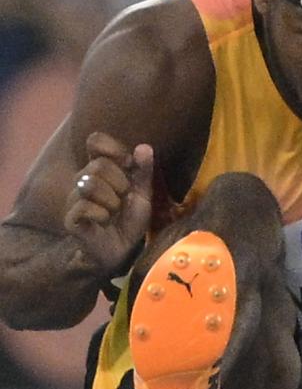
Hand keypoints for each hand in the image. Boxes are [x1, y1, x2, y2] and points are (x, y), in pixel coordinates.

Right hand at [62, 133, 152, 274]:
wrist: (121, 249)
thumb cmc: (129, 219)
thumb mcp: (143, 193)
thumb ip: (144, 171)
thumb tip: (144, 147)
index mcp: (101, 169)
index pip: (96, 140)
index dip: (113, 148)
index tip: (128, 164)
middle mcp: (83, 179)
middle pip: (98, 166)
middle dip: (120, 184)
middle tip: (123, 199)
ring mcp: (74, 198)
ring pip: (89, 185)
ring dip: (112, 202)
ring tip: (114, 212)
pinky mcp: (70, 218)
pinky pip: (84, 206)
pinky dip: (101, 216)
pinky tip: (103, 223)